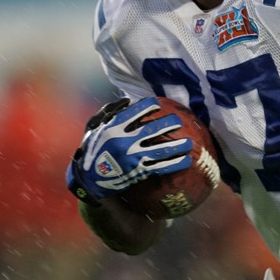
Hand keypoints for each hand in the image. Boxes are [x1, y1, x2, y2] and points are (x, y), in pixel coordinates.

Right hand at [67, 97, 192, 204]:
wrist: (90, 178)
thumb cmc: (92, 150)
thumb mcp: (95, 129)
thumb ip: (109, 114)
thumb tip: (128, 101)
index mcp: (114, 129)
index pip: (134, 113)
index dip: (147, 106)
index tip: (157, 104)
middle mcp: (125, 142)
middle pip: (151, 130)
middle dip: (168, 124)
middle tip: (178, 121)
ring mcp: (133, 158)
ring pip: (160, 150)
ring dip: (177, 146)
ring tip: (189, 143)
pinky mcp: (139, 171)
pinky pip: (160, 167)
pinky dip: (175, 164)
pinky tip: (186, 161)